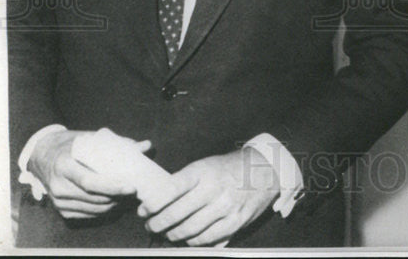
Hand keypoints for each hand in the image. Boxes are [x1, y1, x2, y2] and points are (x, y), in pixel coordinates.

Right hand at [28, 129, 146, 218]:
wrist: (43, 155)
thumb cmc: (71, 144)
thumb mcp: (90, 139)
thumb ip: (117, 144)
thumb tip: (146, 146)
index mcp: (64, 165)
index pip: (90, 182)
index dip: (112, 187)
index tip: (131, 187)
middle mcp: (58, 185)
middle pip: (93, 198)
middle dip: (118, 197)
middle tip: (135, 191)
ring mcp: (58, 200)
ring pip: (92, 209)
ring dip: (113, 205)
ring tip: (128, 197)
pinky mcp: (61, 210)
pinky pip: (87, 215)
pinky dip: (103, 210)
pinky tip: (115, 202)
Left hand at [139, 146, 278, 245]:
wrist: (264, 170)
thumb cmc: (228, 168)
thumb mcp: (206, 165)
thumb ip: (184, 182)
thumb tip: (157, 199)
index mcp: (203, 171)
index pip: (171, 189)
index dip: (152, 203)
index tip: (143, 210)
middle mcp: (214, 189)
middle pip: (176, 214)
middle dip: (157, 223)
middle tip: (150, 225)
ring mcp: (226, 207)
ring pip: (189, 230)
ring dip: (172, 235)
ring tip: (166, 233)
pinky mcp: (236, 222)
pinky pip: (207, 239)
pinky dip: (193, 242)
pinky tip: (188, 238)